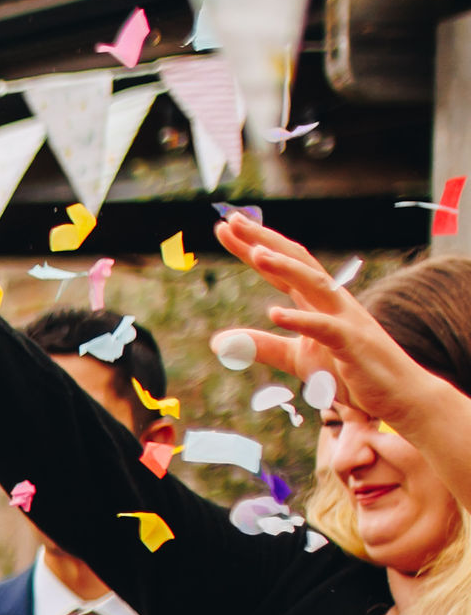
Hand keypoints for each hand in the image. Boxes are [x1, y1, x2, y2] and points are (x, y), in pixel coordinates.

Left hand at [213, 212, 470, 471]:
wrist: (397, 395)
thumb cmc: (349, 373)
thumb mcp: (298, 358)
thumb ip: (261, 346)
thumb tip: (217, 341)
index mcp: (317, 302)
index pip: (281, 267)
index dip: (254, 246)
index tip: (225, 226)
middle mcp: (332, 302)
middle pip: (296, 263)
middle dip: (264, 241)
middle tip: (232, 220)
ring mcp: (345, 319)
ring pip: (314, 284)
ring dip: (285, 268)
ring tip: (255, 253)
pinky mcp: (353, 344)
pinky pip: (325, 328)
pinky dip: (301, 320)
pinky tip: (274, 313)